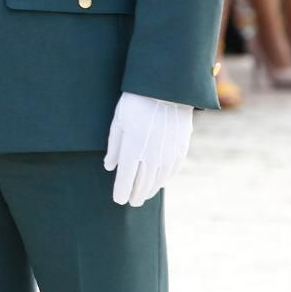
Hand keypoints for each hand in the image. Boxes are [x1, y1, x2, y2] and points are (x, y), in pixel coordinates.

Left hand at [103, 92, 192, 206]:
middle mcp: (151, 156)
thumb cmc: (136, 102)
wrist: (167, 89)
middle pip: (142, 184)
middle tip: (131, 202)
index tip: (118, 200)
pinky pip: (171, 171)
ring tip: (143, 195)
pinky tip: (159, 182)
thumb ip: (114, 147)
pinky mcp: (180, 149)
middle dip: (135, 195)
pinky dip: (163, 179)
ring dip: (149, 190)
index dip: (121, 192)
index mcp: (132, 149)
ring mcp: (168, 154)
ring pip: (158, 180)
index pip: (125, 180)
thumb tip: (109, 167)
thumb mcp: (119, 121)